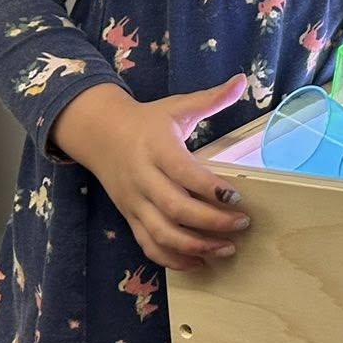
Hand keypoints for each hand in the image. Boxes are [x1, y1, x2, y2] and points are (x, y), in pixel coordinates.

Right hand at [51, 76, 252, 271]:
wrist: (99, 134)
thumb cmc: (147, 121)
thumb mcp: (177, 106)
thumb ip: (211, 99)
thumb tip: (243, 80)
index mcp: (157, 149)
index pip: (184, 173)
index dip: (210, 189)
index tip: (237, 197)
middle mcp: (143, 179)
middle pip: (175, 209)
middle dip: (211, 222)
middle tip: (243, 225)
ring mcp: (134, 202)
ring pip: (161, 233)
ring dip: (195, 246)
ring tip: (228, 249)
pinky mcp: (129, 217)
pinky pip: (148, 245)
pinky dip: (173, 259)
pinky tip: (200, 262)